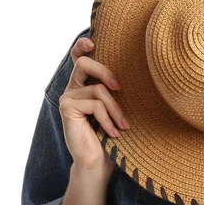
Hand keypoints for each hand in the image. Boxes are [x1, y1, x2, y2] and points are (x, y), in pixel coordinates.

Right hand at [59, 37, 130, 171]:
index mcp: (84, 83)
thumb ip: (115, 89)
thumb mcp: (116, 106)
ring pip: (98, 89)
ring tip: (123, 126)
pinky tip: (113, 133)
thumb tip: (136, 69)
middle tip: (120, 88)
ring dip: (115, 109)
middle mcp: (73, 87)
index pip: (79, 57)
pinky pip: (94, 104)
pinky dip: (108, 119)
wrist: (98, 162)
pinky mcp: (66, 108)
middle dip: (106, 72)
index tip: (92, 42)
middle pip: (85, 63)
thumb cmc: (111, 133)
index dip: (82, 46)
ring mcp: (67, 97)